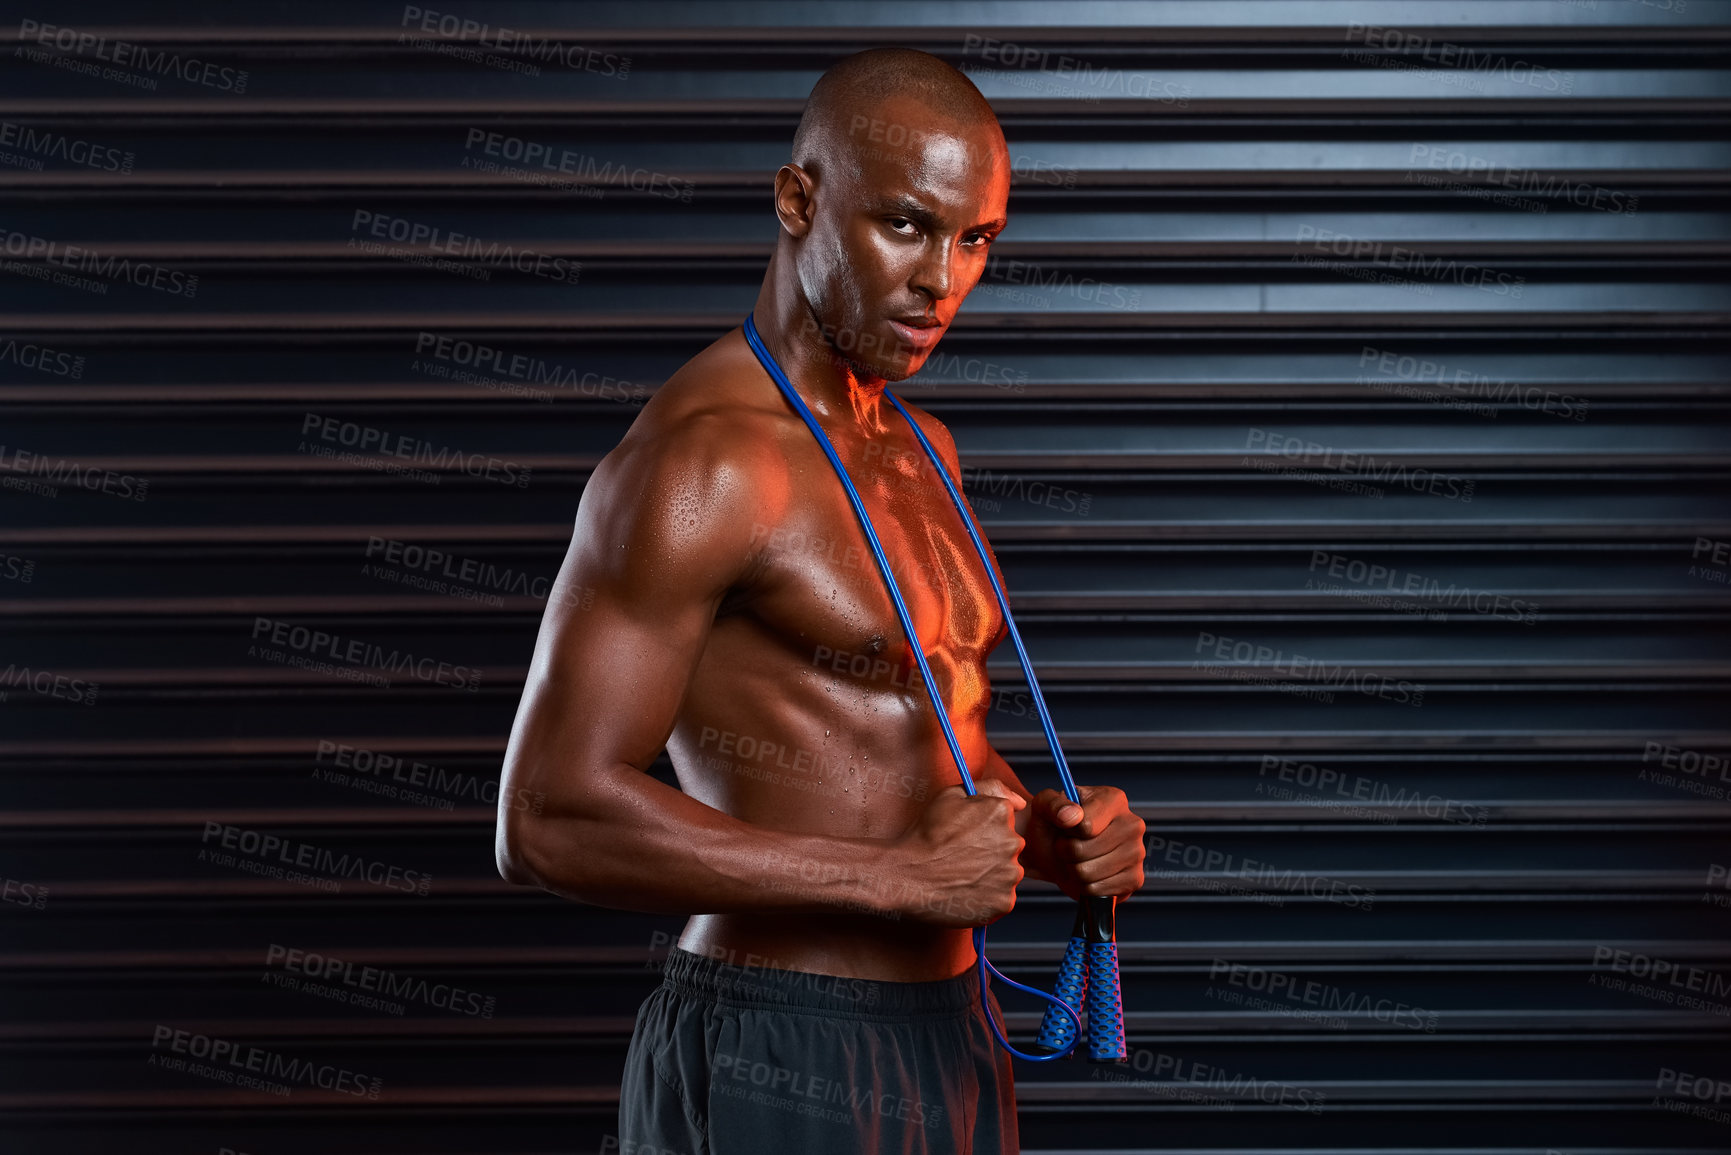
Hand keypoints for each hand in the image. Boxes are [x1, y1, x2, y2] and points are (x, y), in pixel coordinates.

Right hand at [889, 779, 1025, 926]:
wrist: (908, 876)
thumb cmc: (926, 836)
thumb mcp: (951, 796)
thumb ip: (991, 788)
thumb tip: (1019, 802)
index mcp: (1001, 813)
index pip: (1006, 820)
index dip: (984, 829)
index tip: (967, 837)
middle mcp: (1012, 842)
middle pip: (1009, 847)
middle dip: (992, 851)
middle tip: (963, 858)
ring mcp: (1010, 874)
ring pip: (1007, 873)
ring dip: (992, 875)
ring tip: (963, 876)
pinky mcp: (1004, 901)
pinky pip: (1002, 898)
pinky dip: (988, 898)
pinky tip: (966, 892)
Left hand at [1025, 784, 1144, 901]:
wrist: (1058, 849)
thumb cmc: (1054, 823)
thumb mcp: (1044, 805)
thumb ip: (1053, 804)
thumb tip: (1071, 816)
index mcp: (1114, 799)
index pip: (1085, 826)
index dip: (1067, 831)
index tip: (1066, 825)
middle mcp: (1132, 824)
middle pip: (1082, 851)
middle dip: (1066, 851)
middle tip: (1068, 844)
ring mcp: (1137, 853)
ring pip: (1087, 873)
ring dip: (1073, 869)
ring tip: (1077, 857)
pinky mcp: (1135, 879)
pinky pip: (1096, 891)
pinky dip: (1084, 886)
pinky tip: (1089, 872)